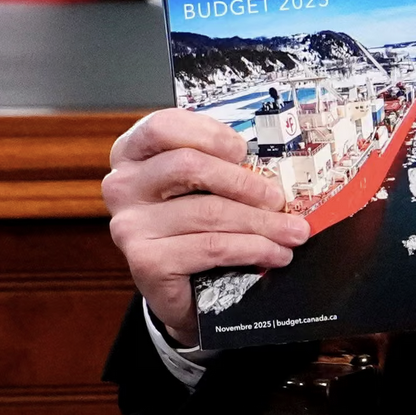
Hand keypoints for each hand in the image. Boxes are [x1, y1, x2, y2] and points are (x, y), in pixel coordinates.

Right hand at [103, 108, 309, 343]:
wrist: (177, 288)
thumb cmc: (192, 225)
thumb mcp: (199, 187)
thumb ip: (222, 166)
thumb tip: (274, 164)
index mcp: (132, 153)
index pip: (163, 126)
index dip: (208, 134)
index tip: (243, 150)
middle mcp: (122, 186)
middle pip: (189, 166)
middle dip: (245, 182)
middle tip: (279, 198)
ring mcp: (130, 225)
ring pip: (208, 211)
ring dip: (261, 222)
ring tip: (292, 231)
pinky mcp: (145, 261)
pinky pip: (212, 247)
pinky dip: (253, 249)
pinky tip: (275, 253)